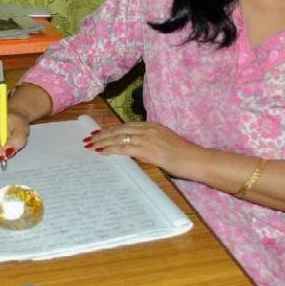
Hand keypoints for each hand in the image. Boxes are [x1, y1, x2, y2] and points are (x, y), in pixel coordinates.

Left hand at [83, 121, 203, 176]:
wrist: (195, 159)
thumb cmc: (184, 155)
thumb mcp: (165, 144)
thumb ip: (151, 144)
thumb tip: (137, 149)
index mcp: (153, 126)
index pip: (127, 126)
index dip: (112, 129)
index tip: (100, 132)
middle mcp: (148, 129)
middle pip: (120, 129)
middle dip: (103, 133)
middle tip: (89, 137)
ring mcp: (148, 138)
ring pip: (119, 137)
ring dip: (103, 140)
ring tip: (91, 144)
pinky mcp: (147, 150)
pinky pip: (124, 148)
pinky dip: (111, 149)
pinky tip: (101, 151)